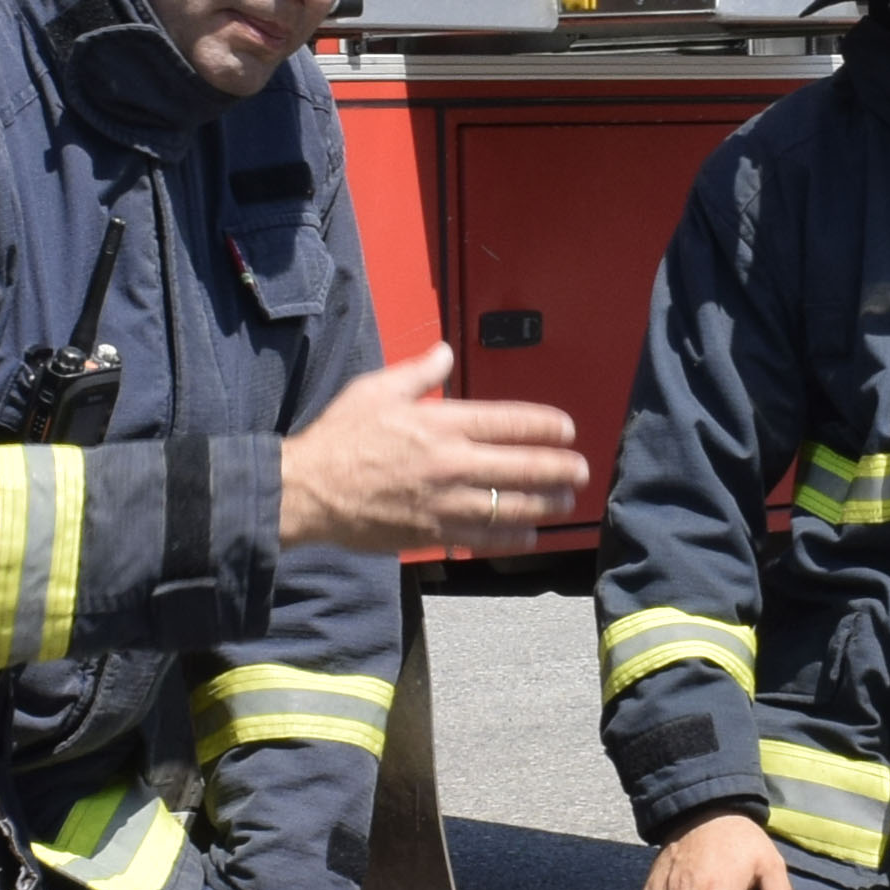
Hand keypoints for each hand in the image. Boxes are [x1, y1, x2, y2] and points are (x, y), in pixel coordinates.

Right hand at [276, 343, 589, 551]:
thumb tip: (445, 351)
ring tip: (565, 502)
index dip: (544, 425)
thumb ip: (418, 372)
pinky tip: (530, 533)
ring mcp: (443, 502)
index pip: (507, 421)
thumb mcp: (376, 389)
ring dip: (545, 504)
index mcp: (440, 423)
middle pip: (522, 466)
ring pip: (510, 505)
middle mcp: (450, 463)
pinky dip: (511, 536)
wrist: (308, 490)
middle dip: (559, 468)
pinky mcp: (432, 533)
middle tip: (580, 470)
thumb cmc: (340, 437)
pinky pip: (483, 537)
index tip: (566, 428)